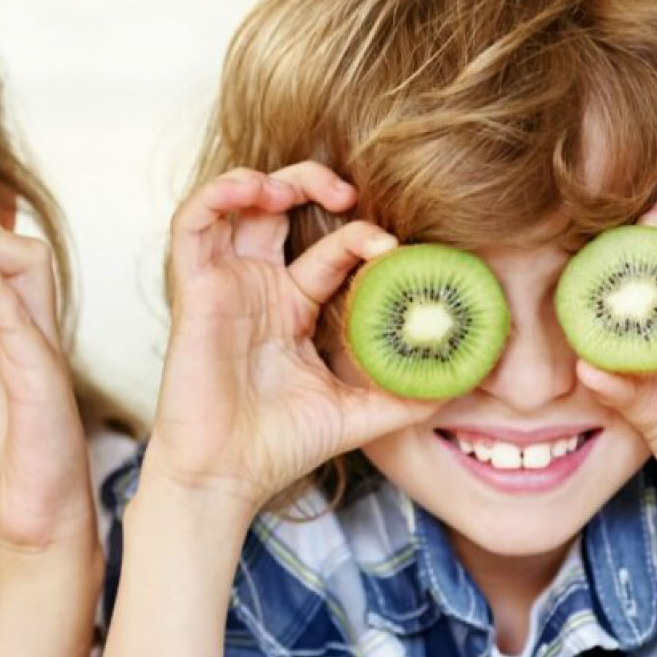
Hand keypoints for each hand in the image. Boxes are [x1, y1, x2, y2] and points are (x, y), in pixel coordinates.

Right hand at [144, 162, 439, 513]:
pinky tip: (251, 190)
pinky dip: (218, 194)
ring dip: (268, 179)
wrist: (228, 477)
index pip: (331, 250)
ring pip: (237, 203)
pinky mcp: (193, 290)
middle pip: (281, 207)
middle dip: (314, 183)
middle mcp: (258, 288)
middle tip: (348, 194)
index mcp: (293, 308)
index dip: (361, 236)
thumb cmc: (279, 447)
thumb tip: (463, 380)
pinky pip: (192, 223)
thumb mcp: (359, 414)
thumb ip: (408, 395)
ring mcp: (225, 285)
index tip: (392, 248)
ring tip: (295, 188)